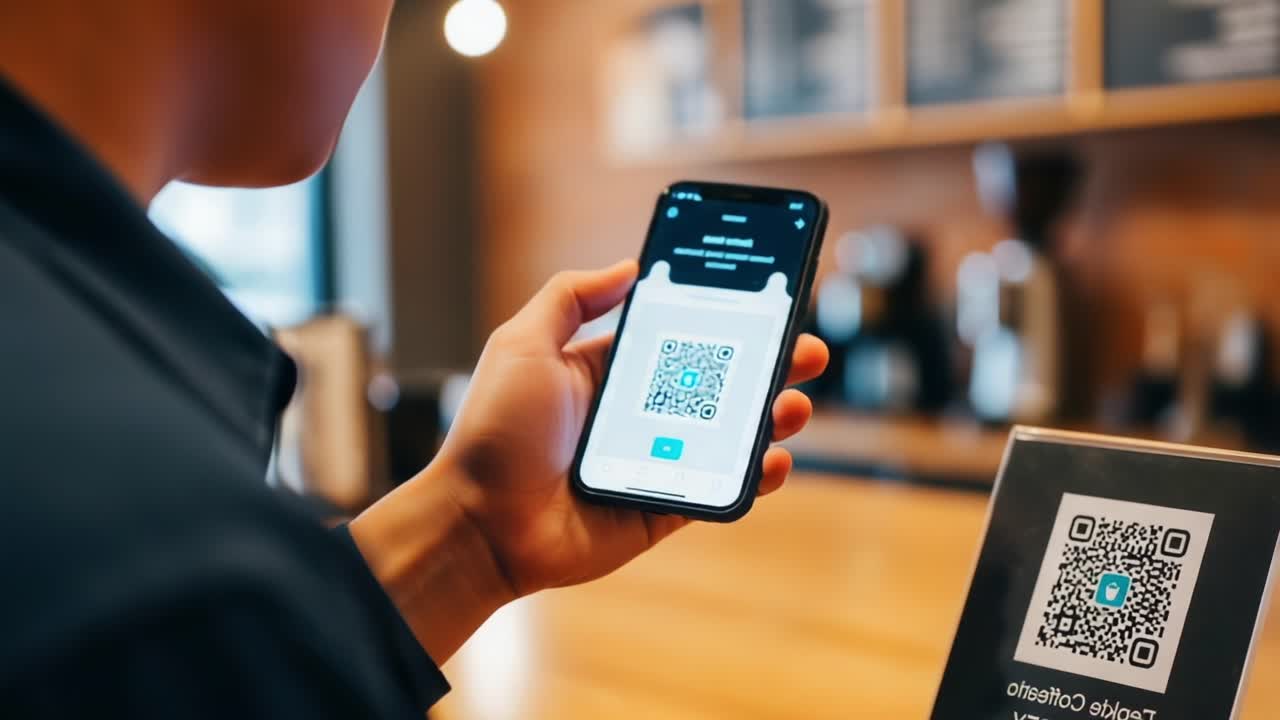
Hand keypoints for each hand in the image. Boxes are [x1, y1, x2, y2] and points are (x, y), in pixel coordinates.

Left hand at [351, 260, 827, 661]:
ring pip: (725, 435)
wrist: (479, 524)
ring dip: (768, 417)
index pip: (678, 339)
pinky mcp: (662, 509)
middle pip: (715, 384)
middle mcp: (635, 414)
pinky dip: (752, 475)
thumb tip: (629, 265)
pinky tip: (773, 457)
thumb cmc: (495, 433)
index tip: (762, 302)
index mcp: (605, 372)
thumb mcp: (523, 344)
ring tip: (794, 403)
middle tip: (803, 350)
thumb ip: (570, 298)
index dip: (720, 322)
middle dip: (763, 365)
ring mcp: (653, 462)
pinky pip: (717, 489)